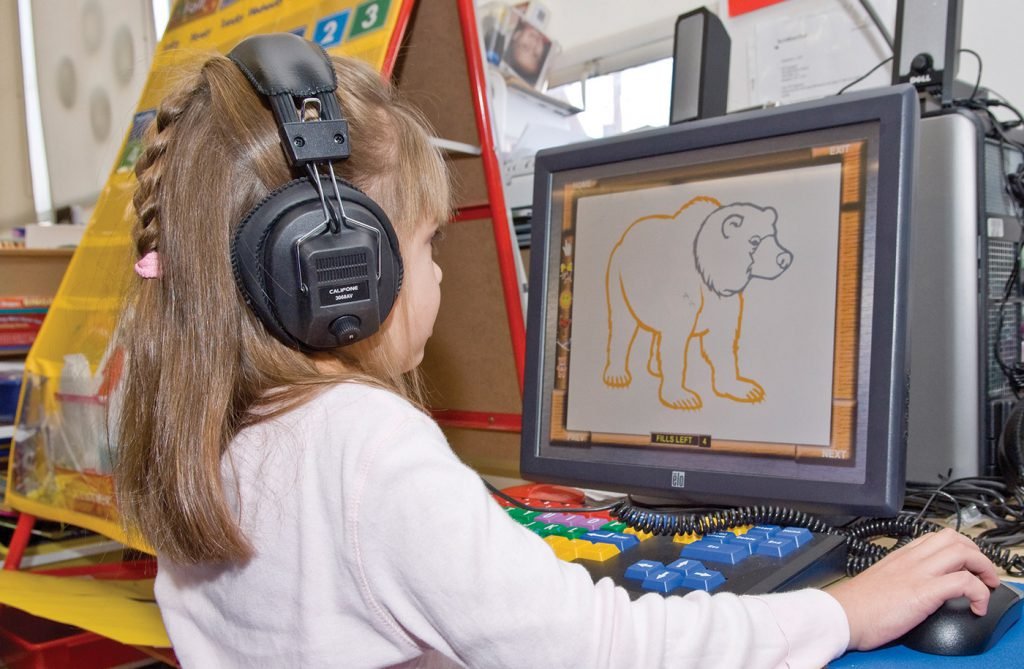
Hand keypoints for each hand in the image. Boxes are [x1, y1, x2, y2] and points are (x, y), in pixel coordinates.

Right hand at [825, 527, 1000, 650]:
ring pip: (963, 552)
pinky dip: (979, 593)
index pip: (936, 537)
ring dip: (984, 569)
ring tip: (986, 587)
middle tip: (982, 573)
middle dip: (977, 554)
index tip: (966, 563)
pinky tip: (976, 606)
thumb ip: (897, 577)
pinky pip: (963, 582)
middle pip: (954, 538)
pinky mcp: (923, 592)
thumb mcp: (878, 581)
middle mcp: (910, 559)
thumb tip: (910, 588)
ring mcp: (917, 573)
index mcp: (899, 556)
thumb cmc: (855, 605)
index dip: (959, 547)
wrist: (841, 615)